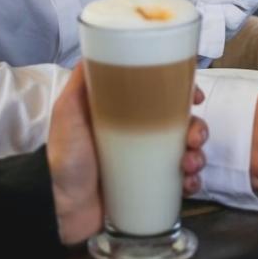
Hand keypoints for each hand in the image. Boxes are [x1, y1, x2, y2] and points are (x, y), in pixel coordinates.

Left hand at [48, 64, 207, 244]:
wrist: (59, 207)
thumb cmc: (63, 156)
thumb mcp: (68, 111)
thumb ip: (82, 82)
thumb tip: (97, 51)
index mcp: (125, 113)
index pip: (162, 96)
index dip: (183, 93)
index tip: (195, 97)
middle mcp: (138, 135)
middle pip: (181, 124)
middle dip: (197, 128)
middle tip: (193, 138)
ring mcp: (145, 162)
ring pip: (186, 152)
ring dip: (198, 154)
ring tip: (189, 163)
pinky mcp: (148, 188)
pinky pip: (181, 182)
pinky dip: (192, 180)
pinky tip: (188, 183)